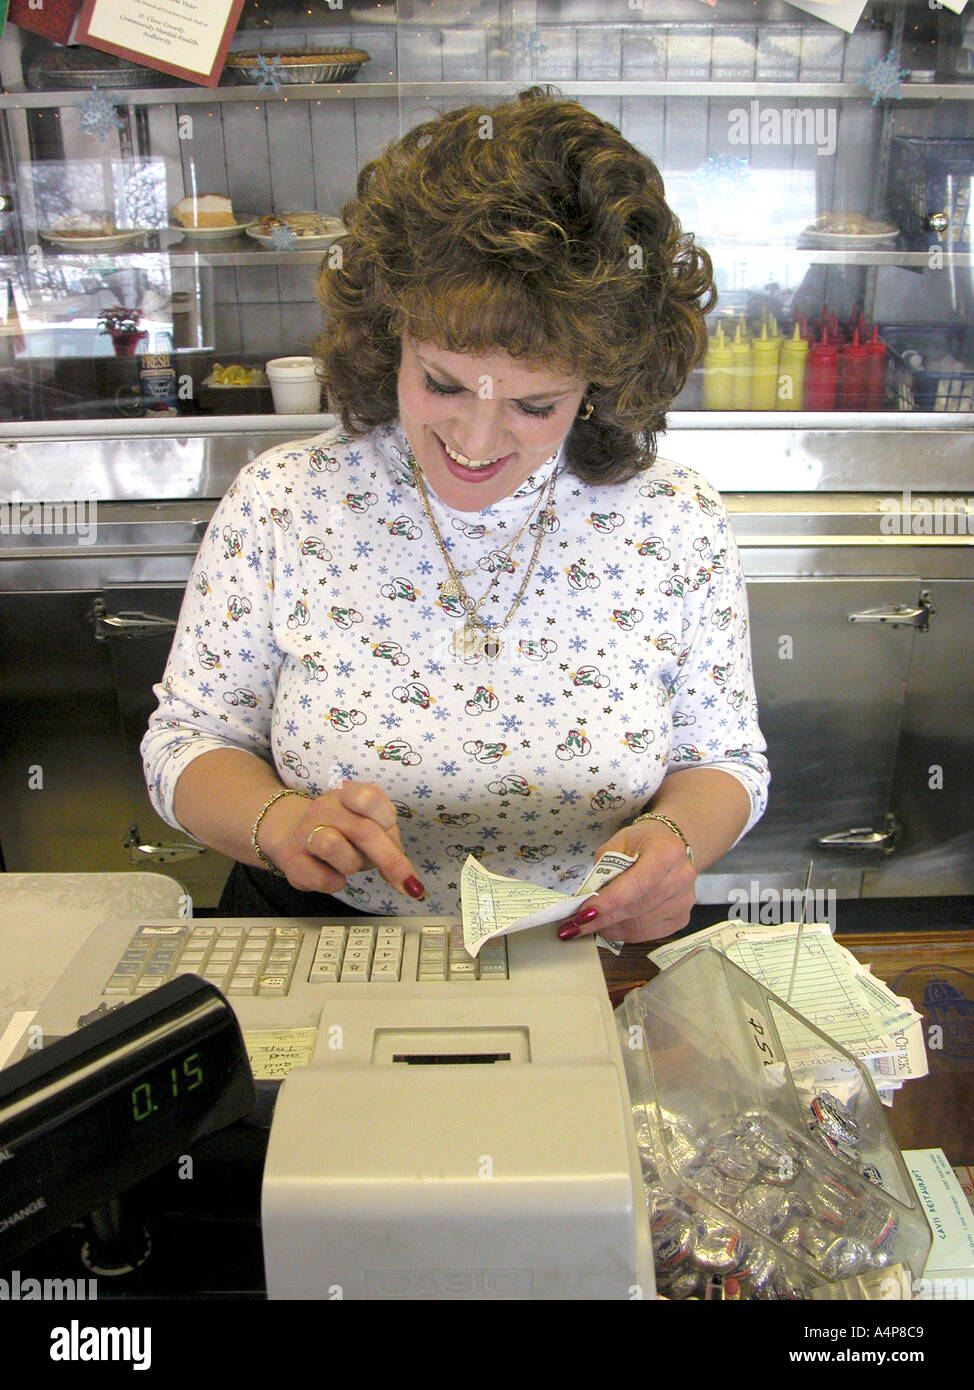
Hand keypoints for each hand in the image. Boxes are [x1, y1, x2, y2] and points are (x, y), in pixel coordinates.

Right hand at [259, 781, 424, 899]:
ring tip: (351, 865)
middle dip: (389, 860)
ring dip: (353, 864)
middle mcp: (325, 808)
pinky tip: (336, 878)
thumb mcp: (371, 828)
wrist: (295, 839)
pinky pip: (320, 877)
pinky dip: (335, 883)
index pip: (369, 796)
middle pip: (362, 830)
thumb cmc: (344, 833)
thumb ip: (390, 844)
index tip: (389, 829)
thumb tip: (410, 882)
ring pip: (333, 846)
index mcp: (348, 794)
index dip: (386, 817)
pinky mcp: (292, 860)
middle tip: (406, 883)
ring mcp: (305, 832)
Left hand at [557, 821, 695, 944]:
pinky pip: (647, 933)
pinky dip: (624, 932)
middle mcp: (681, 877)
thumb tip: (588, 898)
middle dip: (602, 918)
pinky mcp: (682, 917)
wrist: (669, 846)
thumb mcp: (618, 843)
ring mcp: (684, 900)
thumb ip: (604, 868)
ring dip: (610, 927)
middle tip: (576, 925)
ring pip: (640, 925)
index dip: (608, 902)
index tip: (582, 914)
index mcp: (667, 852)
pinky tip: (610, 925)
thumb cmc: (642, 842)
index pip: (636, 884)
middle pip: (637, 907)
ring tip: (590, 924)